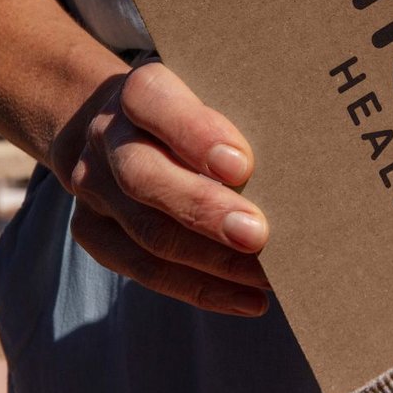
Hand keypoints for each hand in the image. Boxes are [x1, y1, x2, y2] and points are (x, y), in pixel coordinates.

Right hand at [50, 62, 270, 315]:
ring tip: (269, 277)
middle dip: (203, 210)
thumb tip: (300, 163)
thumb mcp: (209, 93)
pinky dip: (201, 289)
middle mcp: (108, 138)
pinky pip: (145, 270)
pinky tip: (249, 300)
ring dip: (213, 262)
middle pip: (145, 177)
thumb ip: (240, 116)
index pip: (154, 101)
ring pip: (148, 233)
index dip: (194, 134)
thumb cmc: (188, 112)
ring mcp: (95, 188)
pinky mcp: (93, 232)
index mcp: (139, 93)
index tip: (241, 164)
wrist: (111, 127)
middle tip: (258, 235)